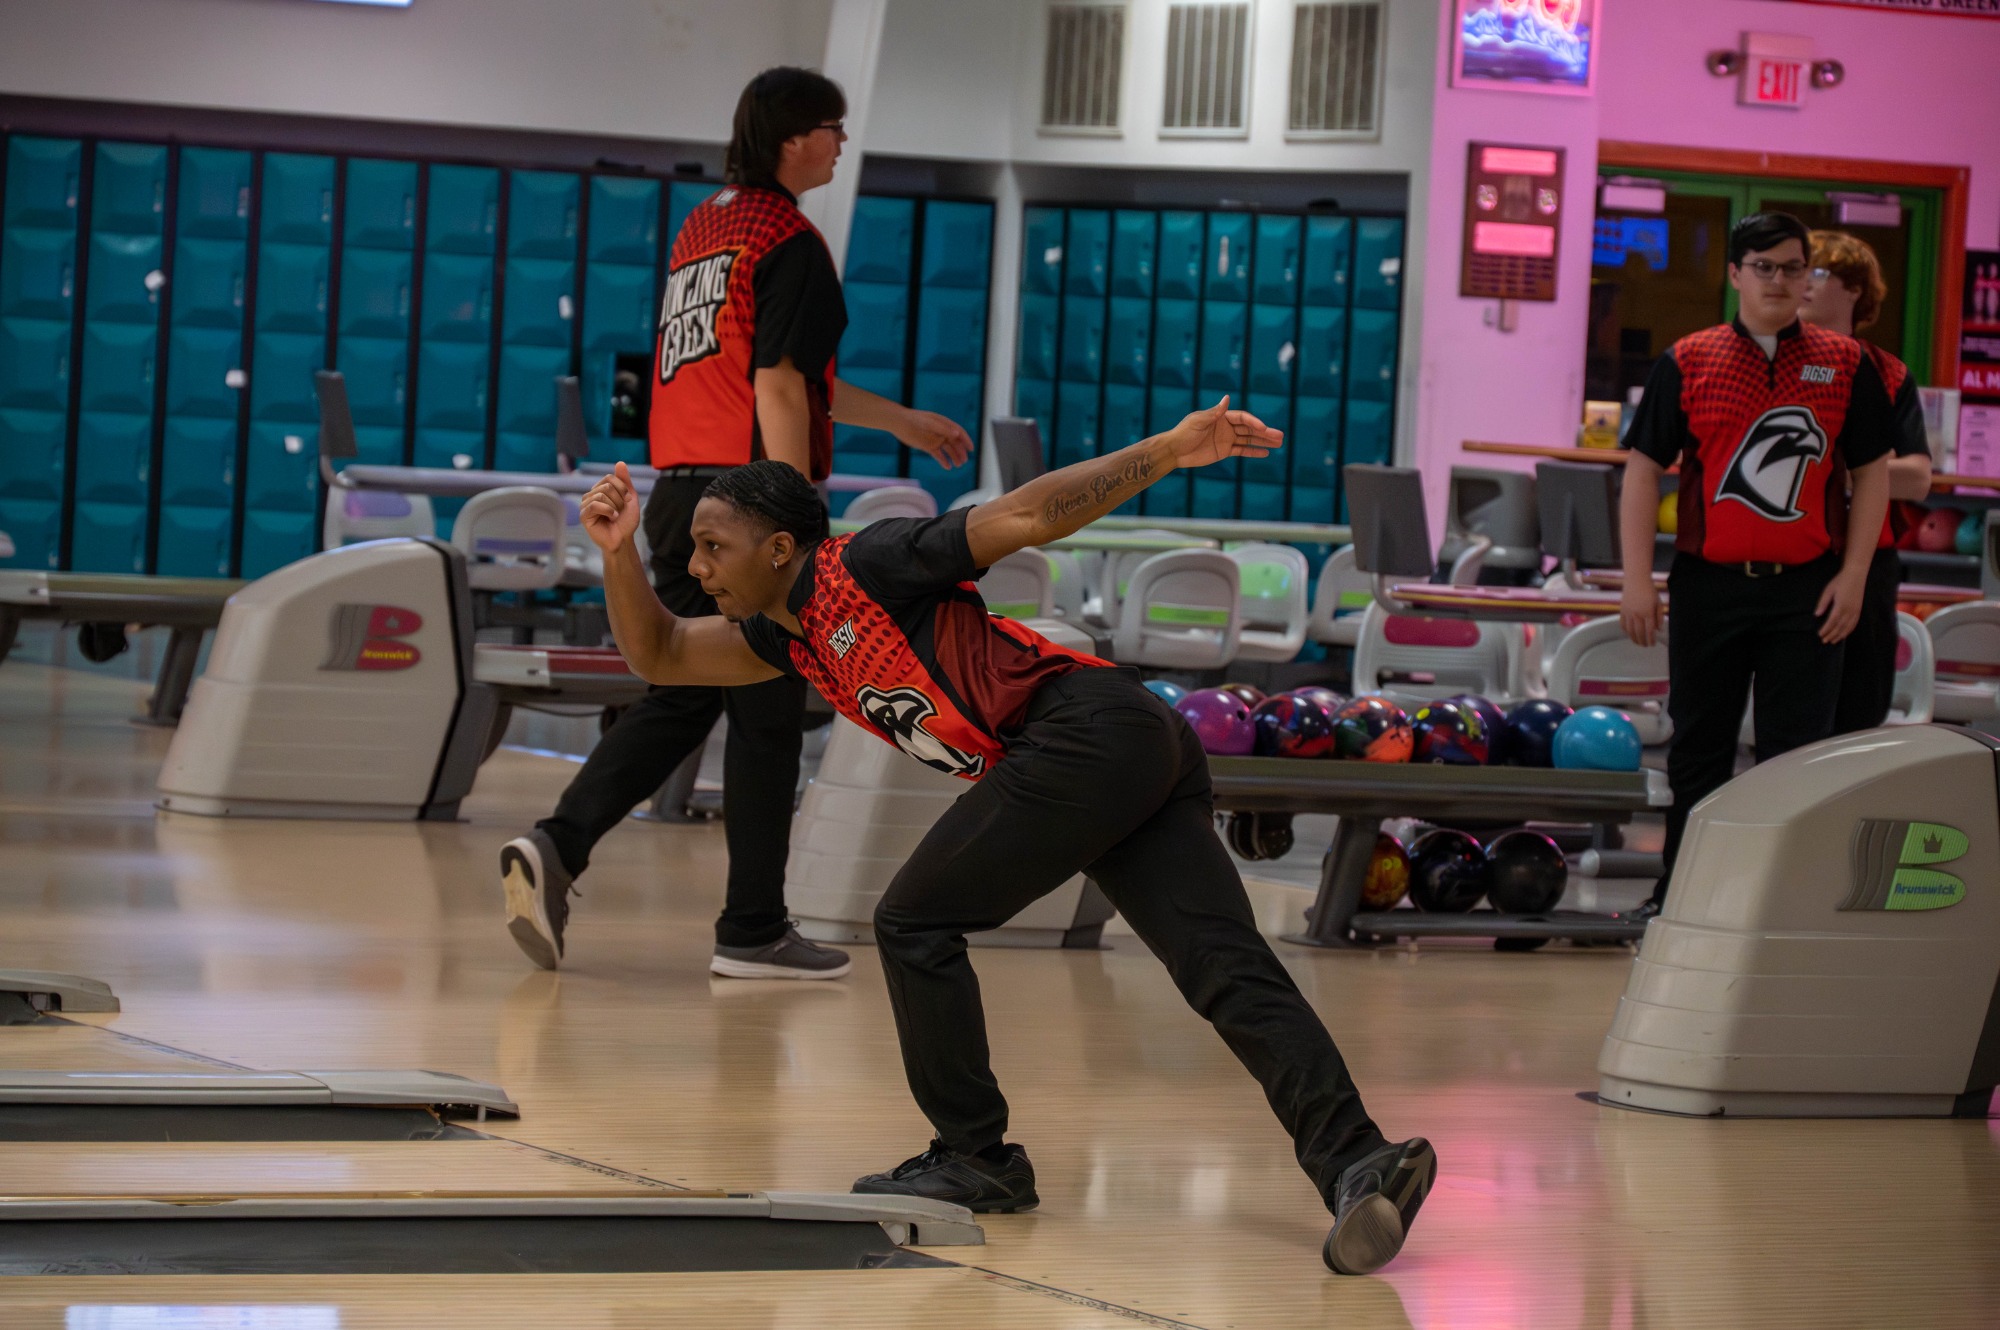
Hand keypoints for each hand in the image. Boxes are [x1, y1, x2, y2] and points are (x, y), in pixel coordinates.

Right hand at [579, 461, 641, 553]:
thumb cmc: (626, 520)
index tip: (627, 500)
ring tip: (615, 516)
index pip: (610, 477)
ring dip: (614, 507)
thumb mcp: (629, 498)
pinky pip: (595, 505)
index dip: (623, 488)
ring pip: (601, 495)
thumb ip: (625, 480)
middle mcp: (591, 494)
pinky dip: (608, 511)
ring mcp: (586, 504)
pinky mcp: (583, 515)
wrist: (623, 539)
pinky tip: (611, 518)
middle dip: (619, 499)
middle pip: (607, 486)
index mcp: (601, 489)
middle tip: (620, 511)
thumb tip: (620, 462)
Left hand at [893, 408, 972, 467]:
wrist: (900, 423)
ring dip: (954, 457)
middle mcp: (941, 432)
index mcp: (944, 424)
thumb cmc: (915, 420)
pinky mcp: (928, 446)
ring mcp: (935, 440)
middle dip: (960, 451)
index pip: (959, 432)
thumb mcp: (930, 424)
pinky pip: (938, 455)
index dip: (966, 440)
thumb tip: (957, 435)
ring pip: (948, 450)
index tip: (971, 449)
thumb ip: (944, 429)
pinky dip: (943, 460)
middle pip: (955, 443)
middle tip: (964, 461)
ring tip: (958, 465)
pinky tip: (948, 467)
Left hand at [1164, 396, 1282, 469]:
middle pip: (1250, 429)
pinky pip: (1242, 451)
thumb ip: (1214, 412)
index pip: (1243, 418)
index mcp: (1221, 416)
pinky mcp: (1224, 451)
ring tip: (1279, 443)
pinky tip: (1266, 453)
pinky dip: (1254, 452)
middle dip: (1265, 432)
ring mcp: (1226, 439)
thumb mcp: (1198, 421)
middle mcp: (1226, 426)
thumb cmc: (1184, 432)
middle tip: (1281, 436)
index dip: (1254, 422)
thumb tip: (1227, 398)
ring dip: (1263, 441)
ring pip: (1249, 439)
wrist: (1174, 450)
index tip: (1264, 429)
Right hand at [1620, 583, 1663, 646]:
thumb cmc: (1649, 591)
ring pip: (1630, 631)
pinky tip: (1629, 634)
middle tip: (1645, 646)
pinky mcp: (1622, 611)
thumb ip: (1659, 617)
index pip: (1650, 630)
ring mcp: (1628, 613)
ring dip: (1634, 639)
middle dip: (1642, 641)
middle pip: (1639, 633)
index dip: (1651, 639)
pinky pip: (1622, 624)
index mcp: (1648, 612)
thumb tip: (1659, 629)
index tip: (1652, 644)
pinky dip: (1626, 631)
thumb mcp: (1658, 603)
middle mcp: (1637, 614)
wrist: (1636, 580)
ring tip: (1638, 643)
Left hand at [1816, 568, 1866, 643]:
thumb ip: (1823, 603)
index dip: (1826, 629)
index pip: (1832, 621)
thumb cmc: (1840, 581)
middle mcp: (1850, 610)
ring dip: (1840, 635)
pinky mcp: (1859, 610)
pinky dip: (1849, 630)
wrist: (1856, 575)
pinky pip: (1854, 623)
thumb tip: (1817, 615)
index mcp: (1841, 605)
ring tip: (1833, 641)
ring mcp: (1856, 610)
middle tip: (1824, 641)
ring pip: (1848, 627)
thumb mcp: (1828, 591)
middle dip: (1831, 635)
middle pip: (1840, 626)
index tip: (1820, 635)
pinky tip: (1844, 634)